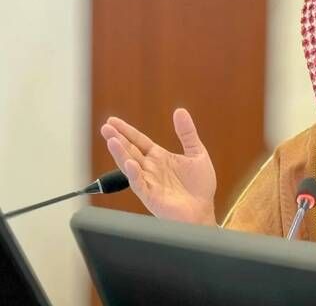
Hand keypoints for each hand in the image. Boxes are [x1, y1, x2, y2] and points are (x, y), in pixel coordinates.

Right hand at [100, 108, 216, 225]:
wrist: (204, 211)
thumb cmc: (200, 186)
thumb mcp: (196, 153)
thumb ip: (187, 133)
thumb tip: (180, 111)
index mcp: (159, 158)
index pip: (139, 141)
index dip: (127, 131)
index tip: (112, 121)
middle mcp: (151, 169)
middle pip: (130, 151)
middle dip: (117, 139)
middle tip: (106, 128)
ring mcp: (149, 182)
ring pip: (130, 166)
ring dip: (120, 154)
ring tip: (111, 140)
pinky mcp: (152, 197)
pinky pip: (140, 184)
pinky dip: (134, 174)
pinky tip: (130, 163)